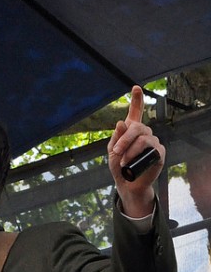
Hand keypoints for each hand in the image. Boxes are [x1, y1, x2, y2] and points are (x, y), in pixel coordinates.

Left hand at [107, 85, 164, 216]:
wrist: (127, 183)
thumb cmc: (119, 166)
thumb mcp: (112, 151)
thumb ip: (116, 137)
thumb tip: (121, 122)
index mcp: (131, 130)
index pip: (136, 112)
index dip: (136, 99)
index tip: (135, 87)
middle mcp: (144, 133)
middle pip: (137, 127)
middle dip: (124, 139)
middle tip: (115, 152)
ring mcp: (153, 142)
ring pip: (142, 139)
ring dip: (129, 150)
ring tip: (122, 161)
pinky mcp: (159, 153)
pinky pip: (150, 149)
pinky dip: (137, 155)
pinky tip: (131, 163)